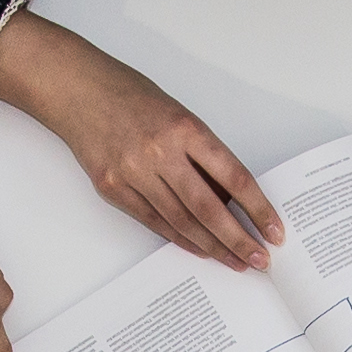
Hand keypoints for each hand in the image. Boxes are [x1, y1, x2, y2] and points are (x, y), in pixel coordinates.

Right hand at [0, 15, 280, 271]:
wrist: (77, 89)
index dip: (258, 208)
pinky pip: (154, 221)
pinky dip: (180, 238)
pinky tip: (200, 249)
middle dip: (238, 239)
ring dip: (212, 246)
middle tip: (260, 260)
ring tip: (235, 261)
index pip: (233, 177)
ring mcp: (133, 173)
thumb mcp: (179, 115)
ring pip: (182, 221)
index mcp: (185, 129)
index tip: (274, 230)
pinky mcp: (112, 188)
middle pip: (209, 208)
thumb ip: (203, 155)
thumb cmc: (131, 96)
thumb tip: (229, 199)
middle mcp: (160, 152)